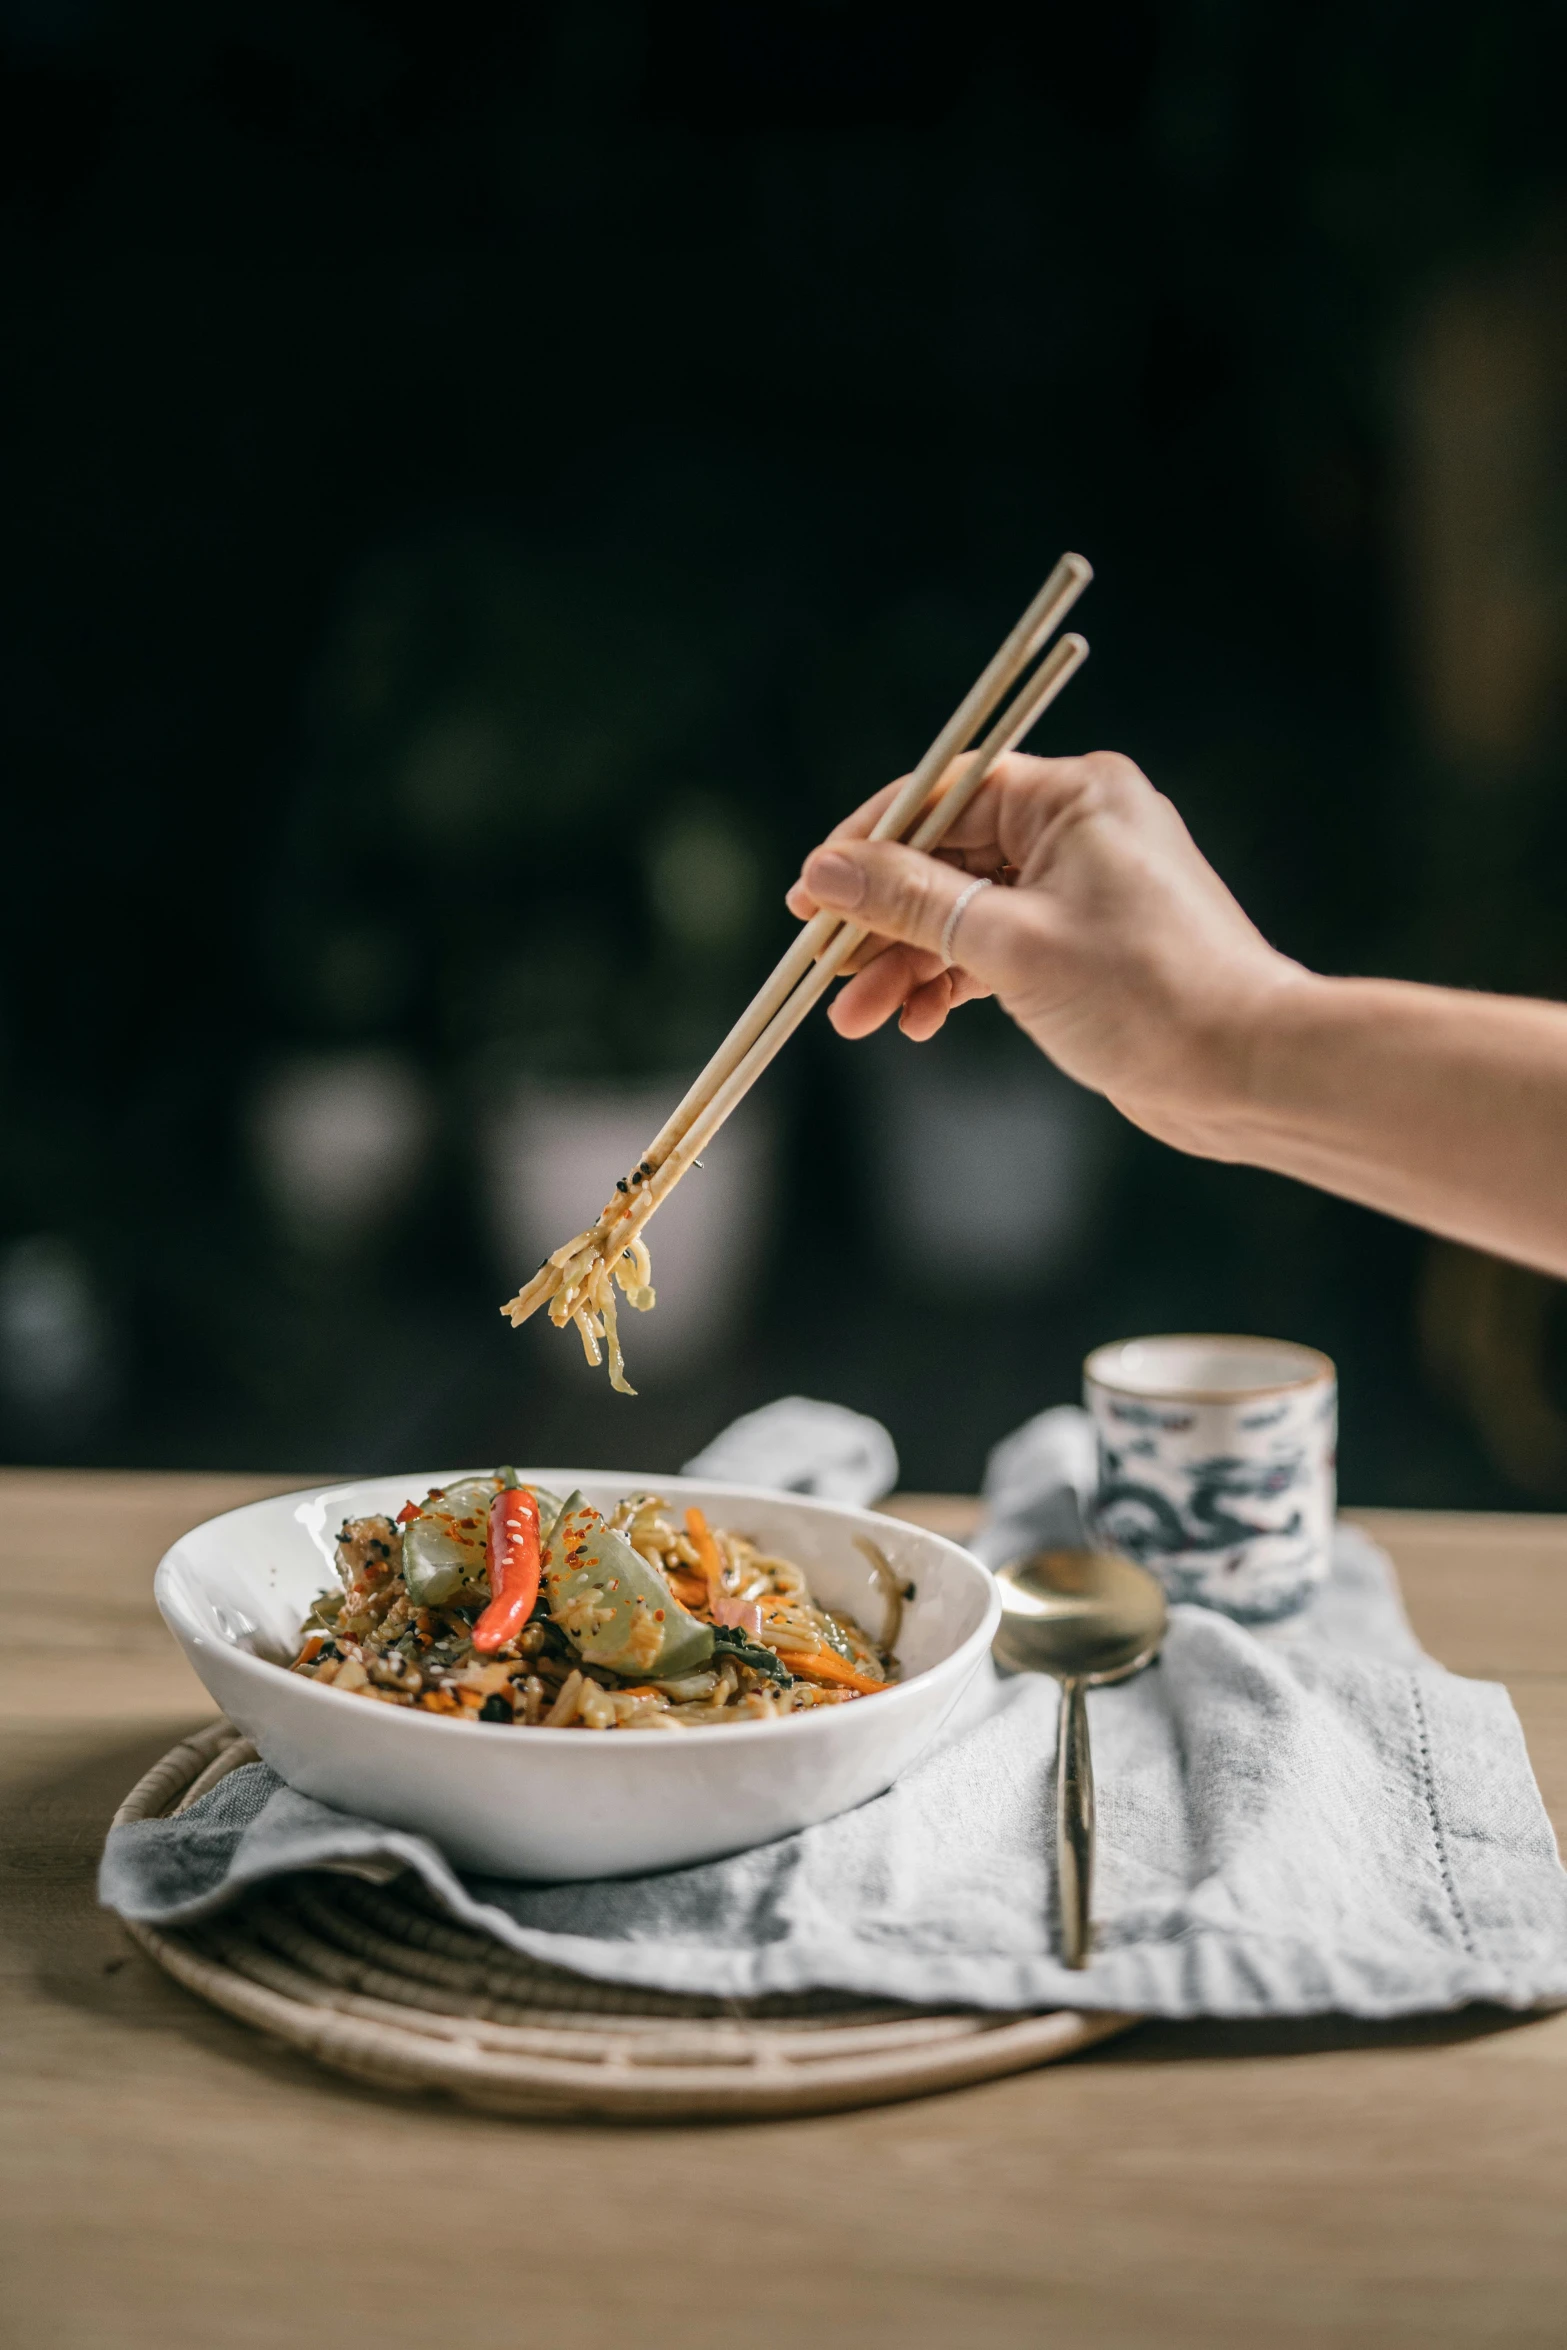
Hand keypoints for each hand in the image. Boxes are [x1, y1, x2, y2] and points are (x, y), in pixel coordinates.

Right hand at [786, 751, 1306, 1156]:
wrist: (1247, 1070)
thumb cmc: (1144, 992)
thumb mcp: (1008, 943)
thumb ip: (910, 902)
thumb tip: (825, 873)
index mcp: (1073, 794)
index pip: (940, 795)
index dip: (866, 847)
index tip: (810, 899)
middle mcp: (1078, 826)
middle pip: (945, 858)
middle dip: (882, 923)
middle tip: (827, 975)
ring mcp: (1082, 886)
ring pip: (964, 910)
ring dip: (909, 962)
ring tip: (861, 1019)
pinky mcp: (1083, 943)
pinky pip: (995, 946)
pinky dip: (954, 980)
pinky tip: (919, 1020)